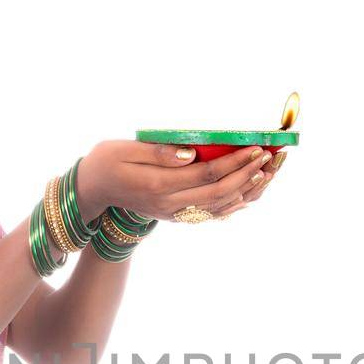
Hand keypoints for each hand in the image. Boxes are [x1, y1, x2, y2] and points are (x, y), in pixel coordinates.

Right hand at [76, 141, 276, 222]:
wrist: (92, 192)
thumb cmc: (106, 162)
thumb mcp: (124, 150)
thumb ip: (158, 152)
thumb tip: (190, 152)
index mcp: (160, 186)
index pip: (208, 174)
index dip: (236, 162)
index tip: (257, 148)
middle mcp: (171, 205)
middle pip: (221, 192)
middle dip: (249, 174)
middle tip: (271, 157)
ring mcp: (175, 214)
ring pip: (220, 206)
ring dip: (247, 191)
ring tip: (269, 173)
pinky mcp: (177, 215)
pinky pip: (211, 214)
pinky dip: (233, 205)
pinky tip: (248, 194)